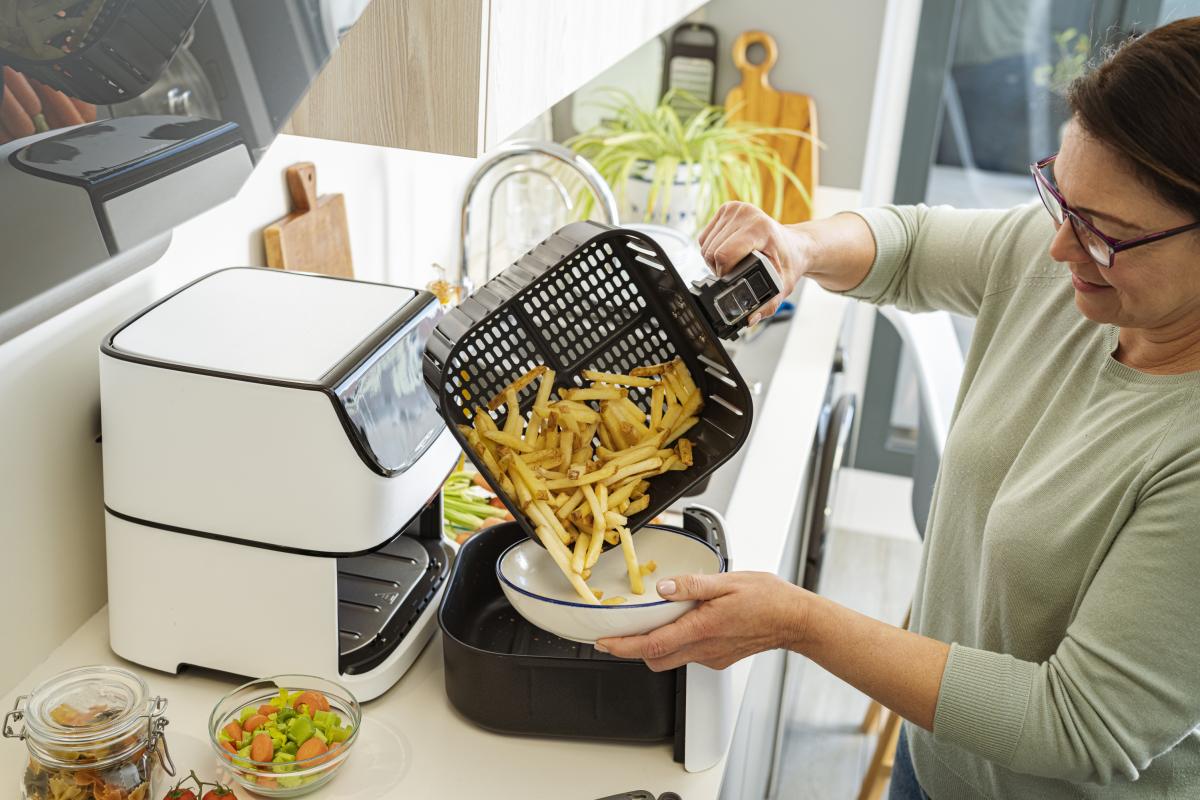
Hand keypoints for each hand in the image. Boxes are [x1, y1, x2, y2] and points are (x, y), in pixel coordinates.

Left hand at [594, 572, 809, 670]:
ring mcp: (712, 657)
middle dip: (631, 651)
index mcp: (702, 628)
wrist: (795, 619)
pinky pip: (689, 655)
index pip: (652, 645)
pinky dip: (676, 643)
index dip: (623, 647)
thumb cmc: (768, 599)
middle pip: (656, 659)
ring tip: (645, 626)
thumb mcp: (728, 581)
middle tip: (616, 636)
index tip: (604, 643)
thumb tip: (664, 587)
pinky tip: (681, 624)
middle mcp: (704, 648)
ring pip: (671, 659)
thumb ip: (692, 585)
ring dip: (653, 647)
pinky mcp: (719, 658)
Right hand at [698, 201, 810, 323]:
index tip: (735, 280)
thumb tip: (750, 318)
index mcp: (760, 229)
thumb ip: (768, 304)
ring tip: (733, 263)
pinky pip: (705, 236)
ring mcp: (735, 208)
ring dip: (713, 260)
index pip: (724, 254)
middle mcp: (746, 213)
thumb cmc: (788, 262)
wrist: (794, 244)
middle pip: (711, 251)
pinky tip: (727, 252)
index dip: (724, 273)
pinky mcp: (727, 208)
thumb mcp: (782, 286)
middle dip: (719, 268)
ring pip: (705, 244)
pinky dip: (711, 248)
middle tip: (736, 273)